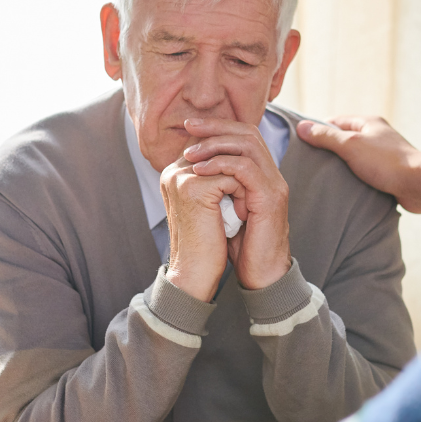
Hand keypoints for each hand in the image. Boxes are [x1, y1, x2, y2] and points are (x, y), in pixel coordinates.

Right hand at [160, 158, 239, 301]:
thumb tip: (238, 157)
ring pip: (229, 162)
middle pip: (220, 149)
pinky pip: (232, 176)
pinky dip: (244, 195)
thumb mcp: (209, 204)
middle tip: (248, 198)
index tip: (245, 188)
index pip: (211, 147)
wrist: (195, 274)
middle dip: (240, 171)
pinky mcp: (194, 188)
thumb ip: (214, 179)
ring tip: (243, 209)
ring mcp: (181, 178)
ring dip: (244, 184)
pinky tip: (241, 215)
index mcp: (174, 173)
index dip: (234, 164)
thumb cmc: (205, 243)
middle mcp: (173, 171)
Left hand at [182, 117, 291, 290]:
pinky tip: (201, 170)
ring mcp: (274, 185)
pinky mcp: (270, 198)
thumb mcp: (224, 208)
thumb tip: (191, 167)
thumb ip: (217, 186)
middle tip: (188, 128)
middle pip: (247, 132)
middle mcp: (272, 175)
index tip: (190, 127)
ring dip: (215, 144)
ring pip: (248, 145)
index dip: (217, 126)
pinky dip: (221, 164)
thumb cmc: (241, 246)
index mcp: (262, 175)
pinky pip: (246, 168)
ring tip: (190, 154)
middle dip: (215, 127)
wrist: (261, 274)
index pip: (244, 135)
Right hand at [296, 116, 420, 213]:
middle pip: (345, 140)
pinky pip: (365, 173)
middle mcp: (377, 136)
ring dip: (342, 167)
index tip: (303, 143)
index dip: (318, 130)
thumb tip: (301, 127)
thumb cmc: (386, 162)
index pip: (336, 121)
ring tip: (324, 178)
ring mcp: (383, 155)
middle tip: (310, 163)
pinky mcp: (388, 173)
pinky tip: (344, 188)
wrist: (418, 185)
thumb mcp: (351, 145)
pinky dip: (354, 179)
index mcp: (369, 123)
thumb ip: (326, 136)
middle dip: (329, 151)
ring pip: (354, 158)